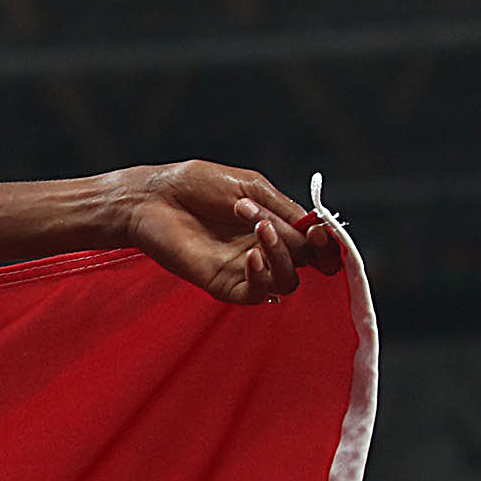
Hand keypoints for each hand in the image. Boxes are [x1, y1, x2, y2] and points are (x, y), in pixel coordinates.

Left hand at [120, 161, 342, 304]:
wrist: (154, 196)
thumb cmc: (197, 185)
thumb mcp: (251, 188)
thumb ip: (286, 210)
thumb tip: (321, 231)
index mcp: (274, 226)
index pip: (315, 247)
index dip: (326, 244)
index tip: (320, 230)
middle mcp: (263, 250)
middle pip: (304, 260)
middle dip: (294, 237)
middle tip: (261, 216)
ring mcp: (243, 269)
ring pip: (288, 281)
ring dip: (282, 255)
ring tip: (257, 227)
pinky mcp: (221, 283)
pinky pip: (257, 294)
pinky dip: (263, 277)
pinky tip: (252, 256)